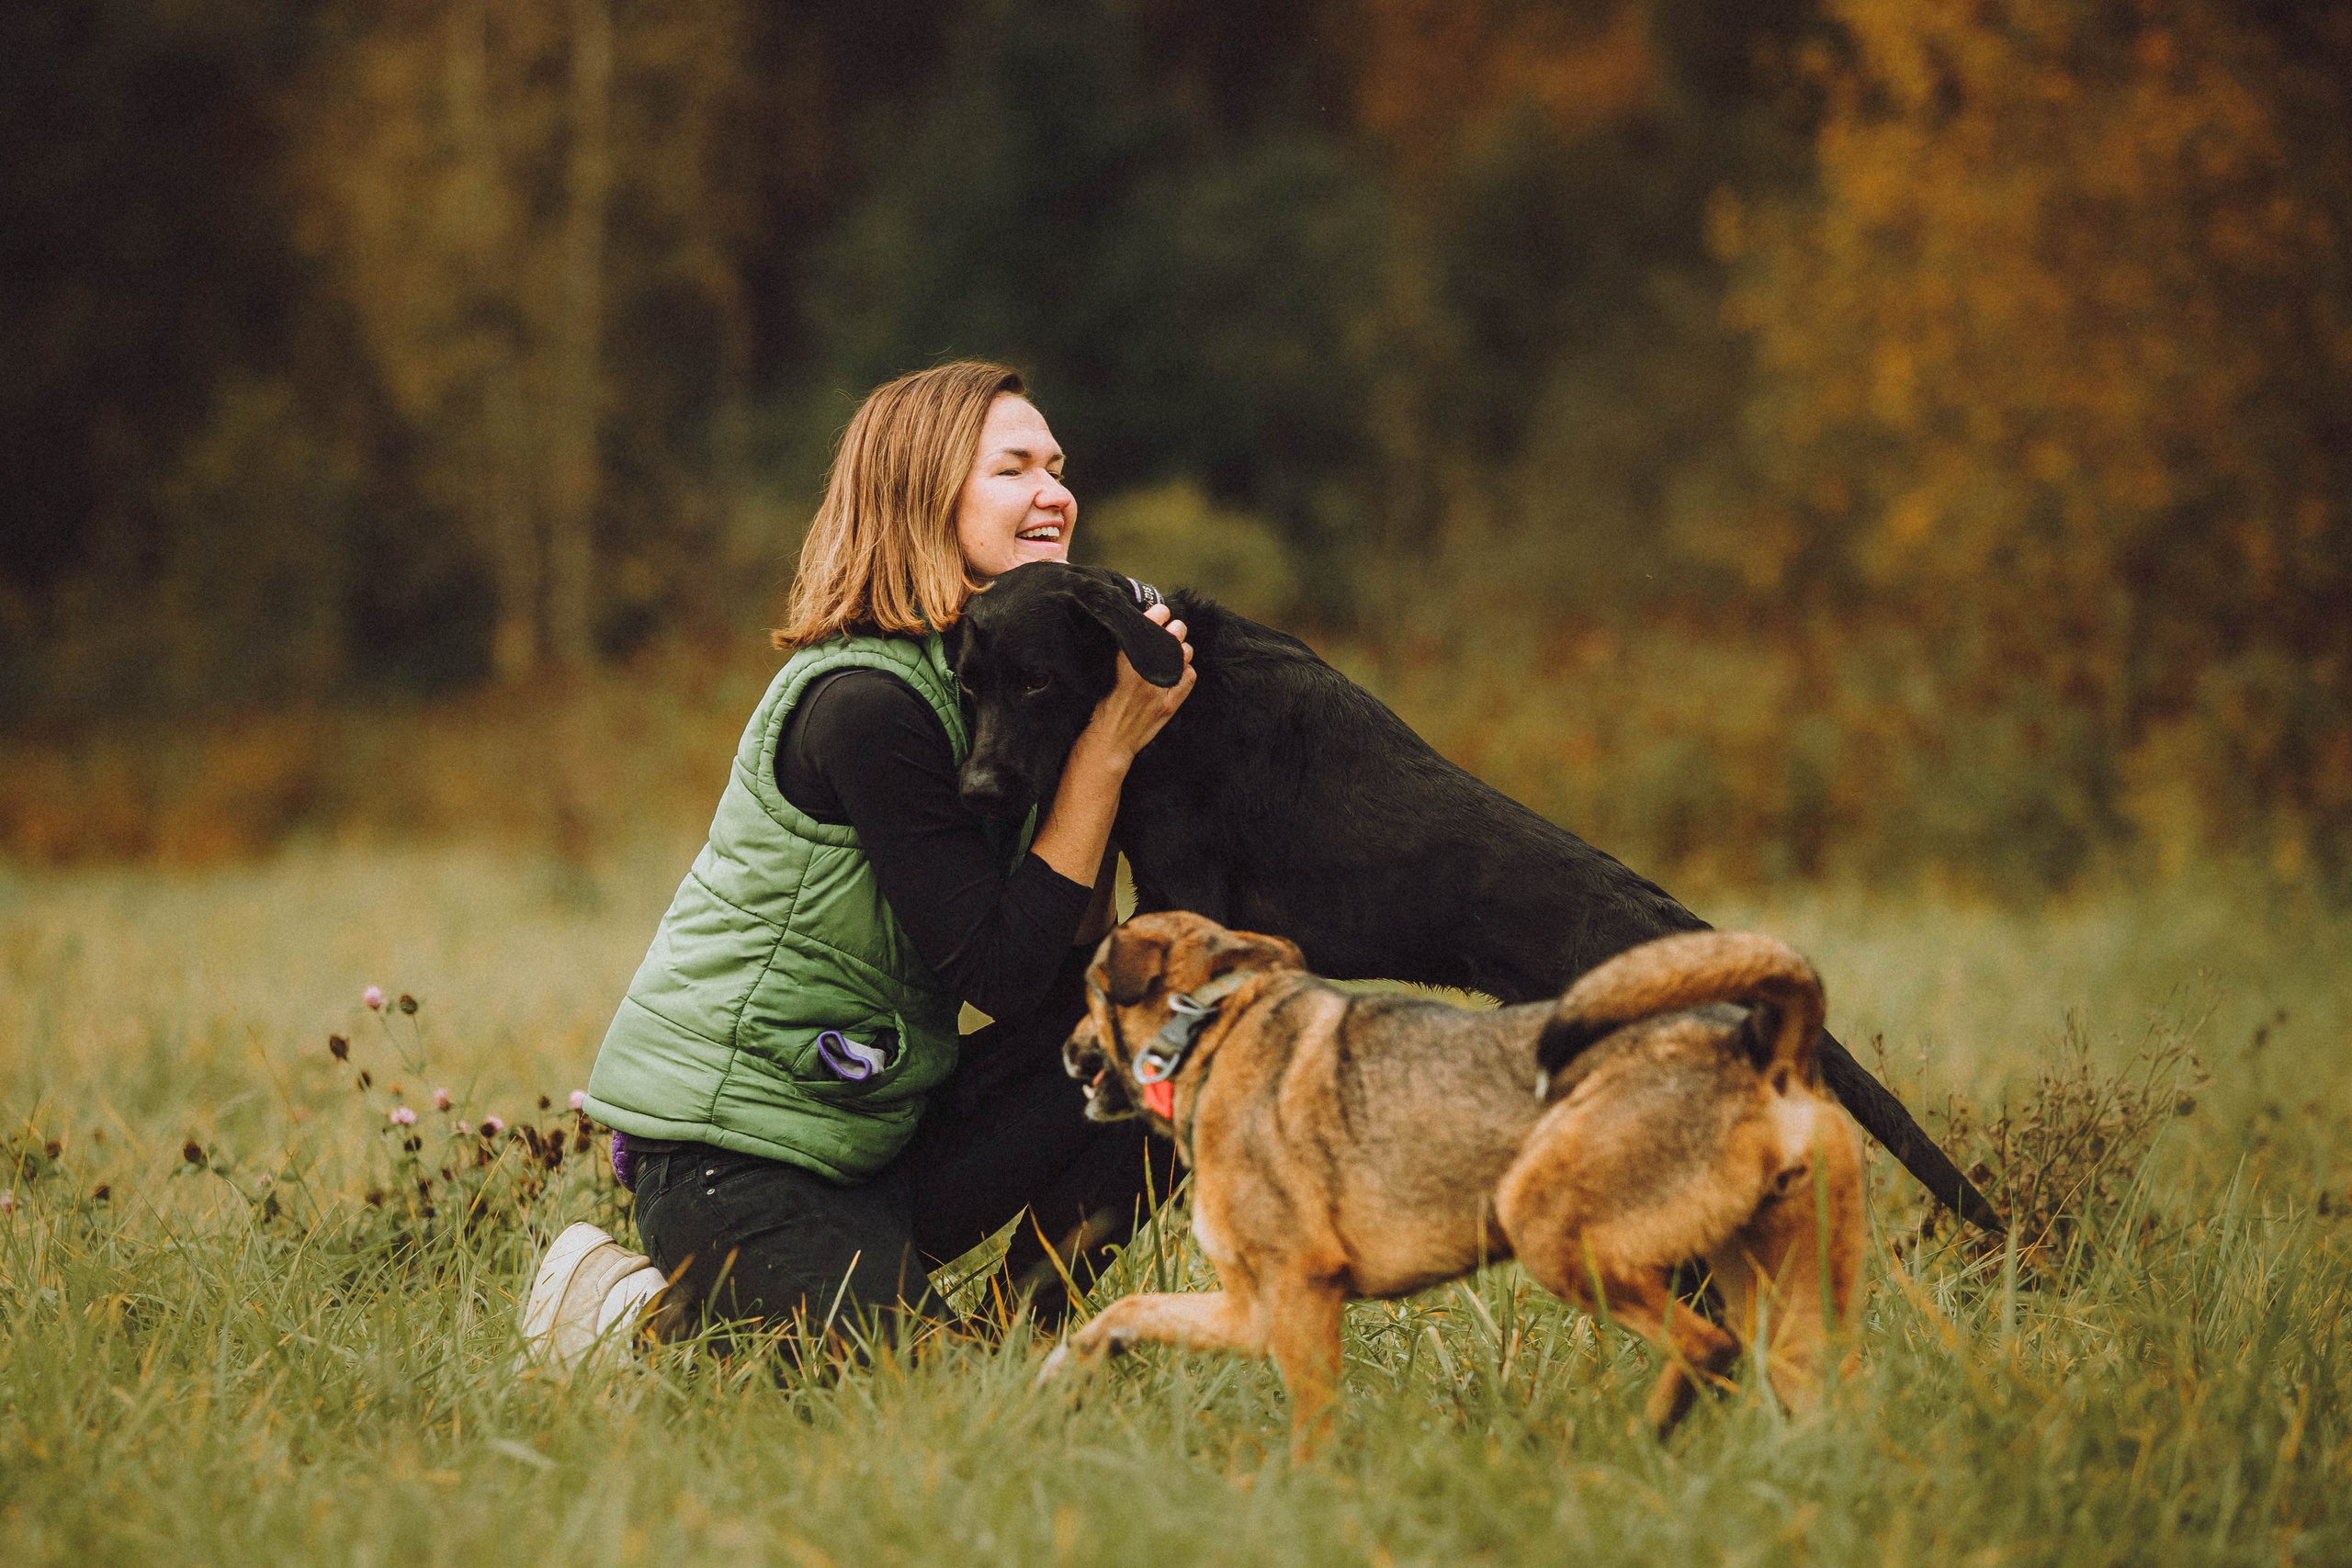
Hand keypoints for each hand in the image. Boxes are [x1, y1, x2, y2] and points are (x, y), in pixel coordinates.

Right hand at [1071, 602, 1194, 771]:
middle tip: (1173, 628)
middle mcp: (1145, 674)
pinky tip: (1180, 670)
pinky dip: (1187, 670)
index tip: (1160, 610)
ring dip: (1182, 649)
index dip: (1158, 614)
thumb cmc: (1100, 706)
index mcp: (1125, 662)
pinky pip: (1188, 678)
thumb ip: (1122, 653)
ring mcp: (1160, 691)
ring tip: (1177, 649)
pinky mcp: (1169, 705)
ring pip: (1183, 656)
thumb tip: (1138, 632)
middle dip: (1175, 629)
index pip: (1150, 628)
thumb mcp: (1105, 672)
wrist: (1108, 741)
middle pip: (1172, 638)